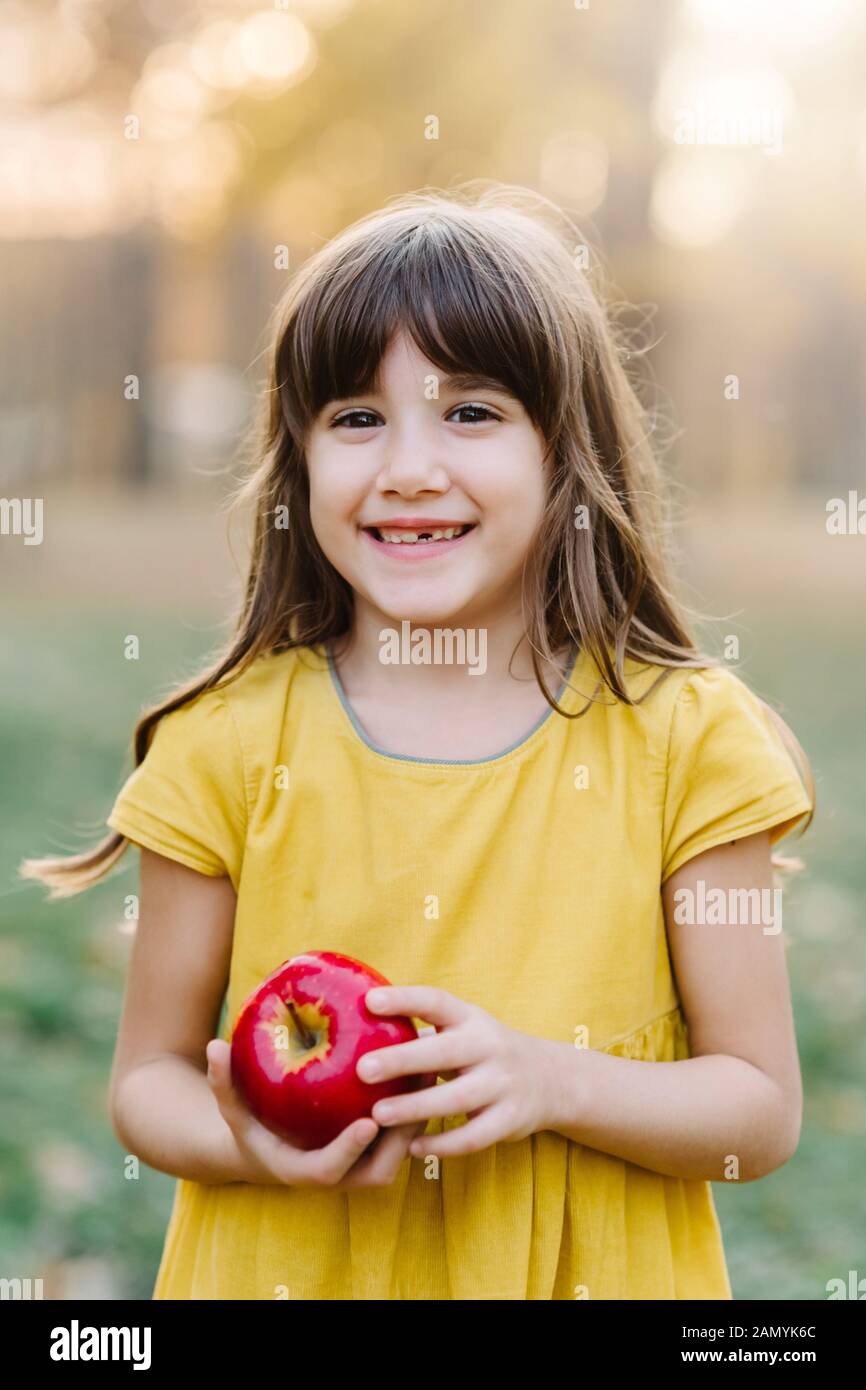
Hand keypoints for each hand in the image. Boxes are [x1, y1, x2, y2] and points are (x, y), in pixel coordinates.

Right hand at [206, 1039, 424, 1188]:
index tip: (367, 1121)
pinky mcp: (375, 1153)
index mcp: (305, 1172)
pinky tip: (425, 1068)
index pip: (331, 1169)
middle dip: (402, 1135)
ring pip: (400, 1153)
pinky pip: (401, 1136)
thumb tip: (215, 1045)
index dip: (350, 1149)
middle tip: (415, 1091)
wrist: (267, 1152)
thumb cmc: (249, 1129)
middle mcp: (339, 1177)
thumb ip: (223, 1082)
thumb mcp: (232, 1109)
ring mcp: (360, 1168)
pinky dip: (416, 1108)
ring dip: (418, 1119)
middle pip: (380, 1168)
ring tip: (430, 1073)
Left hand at [358, 986, 559, 1157]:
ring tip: (378, 1114)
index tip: (369, 1000)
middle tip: (362, 1069)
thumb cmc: (484, 1051)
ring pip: (456, 1098)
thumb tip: (358, 1025)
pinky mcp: (510, 1119)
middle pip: (444, 1052)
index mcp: (471, 1019)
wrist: (549, 1079)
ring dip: (415, 1107)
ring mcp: (502, 1084)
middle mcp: (489, 1047)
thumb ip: (423, 1030)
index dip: (404, 999)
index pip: (436, 1001)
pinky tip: (412, 1149)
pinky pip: (473, 1136)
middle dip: (402, 1060)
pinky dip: (443, 1144)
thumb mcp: (464, 1029)